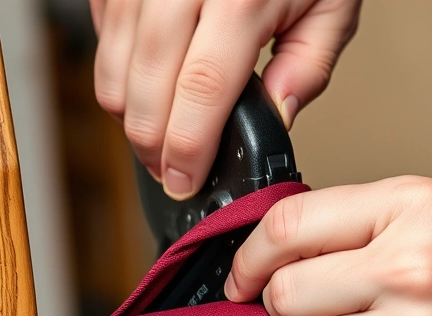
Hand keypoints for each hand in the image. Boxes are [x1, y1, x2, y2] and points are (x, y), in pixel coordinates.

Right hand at [90, 0, 360, 198]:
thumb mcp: (332, 5)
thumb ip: (308, 67)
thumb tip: (275, 121)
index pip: (202, 89)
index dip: (187, 147)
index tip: (185, 181)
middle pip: (145, 85)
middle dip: (152, 144)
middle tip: (173, 172)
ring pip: (112, 67)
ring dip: (131, 114)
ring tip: (163, 134)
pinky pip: (99, 37)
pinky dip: (118, 72)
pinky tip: (151, 82)